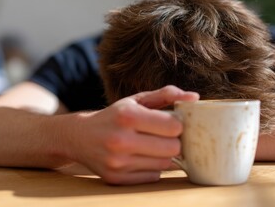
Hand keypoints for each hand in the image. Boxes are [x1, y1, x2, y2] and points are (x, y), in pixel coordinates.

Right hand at [64, 85, 198, 184]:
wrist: (80, 137)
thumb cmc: (115, 116)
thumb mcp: (136, 100)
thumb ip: (166, 95)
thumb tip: (194, 98)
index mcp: (128, 116)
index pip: (173, 126)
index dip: (176, 124)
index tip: (170, 122)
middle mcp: (121, 140)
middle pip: (173, 148)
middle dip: (173, 141)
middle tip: (164, 136)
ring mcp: (118, 162)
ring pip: (165, 164)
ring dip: (164, 155)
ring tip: (152, 146)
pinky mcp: (117, 178)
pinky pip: (153, 176)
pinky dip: (153, 167)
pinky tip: (142, 157)